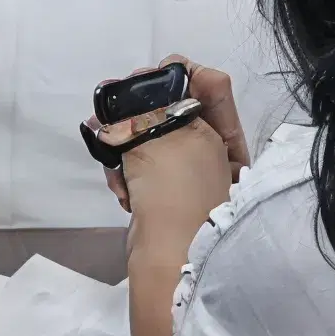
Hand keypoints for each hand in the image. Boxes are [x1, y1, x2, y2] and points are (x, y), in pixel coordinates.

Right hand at [91, 56, 248, 238]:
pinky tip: (118, 181)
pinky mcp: (160, 197)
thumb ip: (158, 105)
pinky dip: (125, 170)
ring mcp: (185, 178)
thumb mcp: (172, 139)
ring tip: (109, 148)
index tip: (151, 75)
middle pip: (173, 113)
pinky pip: (138, 169)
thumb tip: (152, 82)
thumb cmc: (176, 194)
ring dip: (126, 144)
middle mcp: (212, 155)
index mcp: (225, 137)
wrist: (166, 261)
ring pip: (150, 141)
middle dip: (141, 111)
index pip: (208, 87)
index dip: (180, 75)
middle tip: (118, 106)